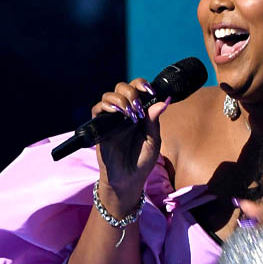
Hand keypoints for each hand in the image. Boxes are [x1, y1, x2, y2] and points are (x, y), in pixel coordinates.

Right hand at [91, 77, 168, 196]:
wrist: (129, 178)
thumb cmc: (142, 161)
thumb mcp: (153, 140)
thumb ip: (155, 120)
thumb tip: (164, 101)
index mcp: (139, 112)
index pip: (138, 89)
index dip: (142, 85)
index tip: (151, 91)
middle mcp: (124, 112)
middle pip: (122, 87)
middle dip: (131, 91)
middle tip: (138, 107)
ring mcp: (111, 118)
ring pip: (109, 95)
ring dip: (120, 99)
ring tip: (130, 114)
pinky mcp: (100, 126)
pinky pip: (98, 108)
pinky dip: (107, 106)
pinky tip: (118, 113)